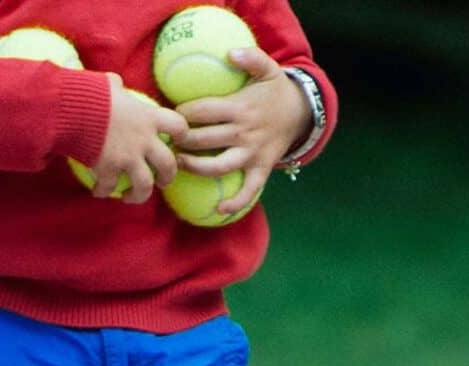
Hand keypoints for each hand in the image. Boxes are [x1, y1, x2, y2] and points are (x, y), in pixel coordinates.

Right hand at [90, 75, 184, 204]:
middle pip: (168, 165)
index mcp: (149, 118)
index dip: (181, 135)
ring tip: (130, 197)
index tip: (176, 142)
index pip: (178, 126)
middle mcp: (144, 140)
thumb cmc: (91, 92)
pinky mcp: (109, 169)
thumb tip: (115, 84)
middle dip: (168, 177)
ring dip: (140, 195)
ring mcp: (128, 157)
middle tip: (161, 182)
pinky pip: (109, 188)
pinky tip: (97, 191)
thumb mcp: (110, 84)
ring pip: (145, 185)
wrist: (72, 108)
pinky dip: (103, 191)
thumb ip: (118, 87)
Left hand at [172, 46, 313, 216]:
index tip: (171, 114)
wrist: (302, 112)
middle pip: (204, 139)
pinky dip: (236, 202)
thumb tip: (230, 52)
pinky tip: (218, 210)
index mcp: (240, 108)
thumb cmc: (276, 91)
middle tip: (166, 139)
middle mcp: (244, 132)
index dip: (182, 113)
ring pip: (218, 166)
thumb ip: (251, 57)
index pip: (203, 111)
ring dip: (195, 167)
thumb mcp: (269, 68)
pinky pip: (249, 190)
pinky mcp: (261, 168)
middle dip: (181, 140)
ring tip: (178, 163)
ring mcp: (252, 153)